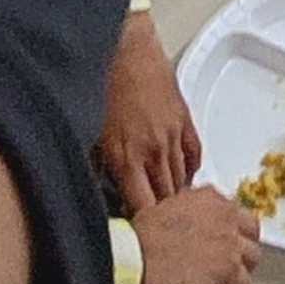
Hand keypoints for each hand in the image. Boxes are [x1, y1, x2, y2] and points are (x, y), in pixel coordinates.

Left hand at [99, 11, 202, 214]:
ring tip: (175, 211)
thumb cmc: (101, 84)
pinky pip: (194, 153)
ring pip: (183, 178)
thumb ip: (98, 165)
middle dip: (163, 217)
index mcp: (127, 158)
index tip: (140, 235)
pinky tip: (185, 177)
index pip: (144, 208)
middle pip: (168, 198)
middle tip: (161, 229)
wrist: (125, 48)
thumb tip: (94, 189)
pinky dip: (190, 169)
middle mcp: (154, 151)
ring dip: (178, 195)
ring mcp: (172, 134)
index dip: (144, 226)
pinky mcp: (184, 118)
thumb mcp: (90, 132)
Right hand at [131, 184, 261, 283]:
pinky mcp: (229, 271)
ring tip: (224, 280)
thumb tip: (195, 223)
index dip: (229, 229)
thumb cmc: (140, 236)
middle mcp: (226, 216)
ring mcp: (230, 243)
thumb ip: (190, 208)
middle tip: (228, 260)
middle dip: (242, 246)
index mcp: (210, 197)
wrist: (135, 256)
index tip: (221, 241)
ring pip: (253, 258)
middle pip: (251, 232)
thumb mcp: (167, 205)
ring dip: (240, 269)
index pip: (235, 212)